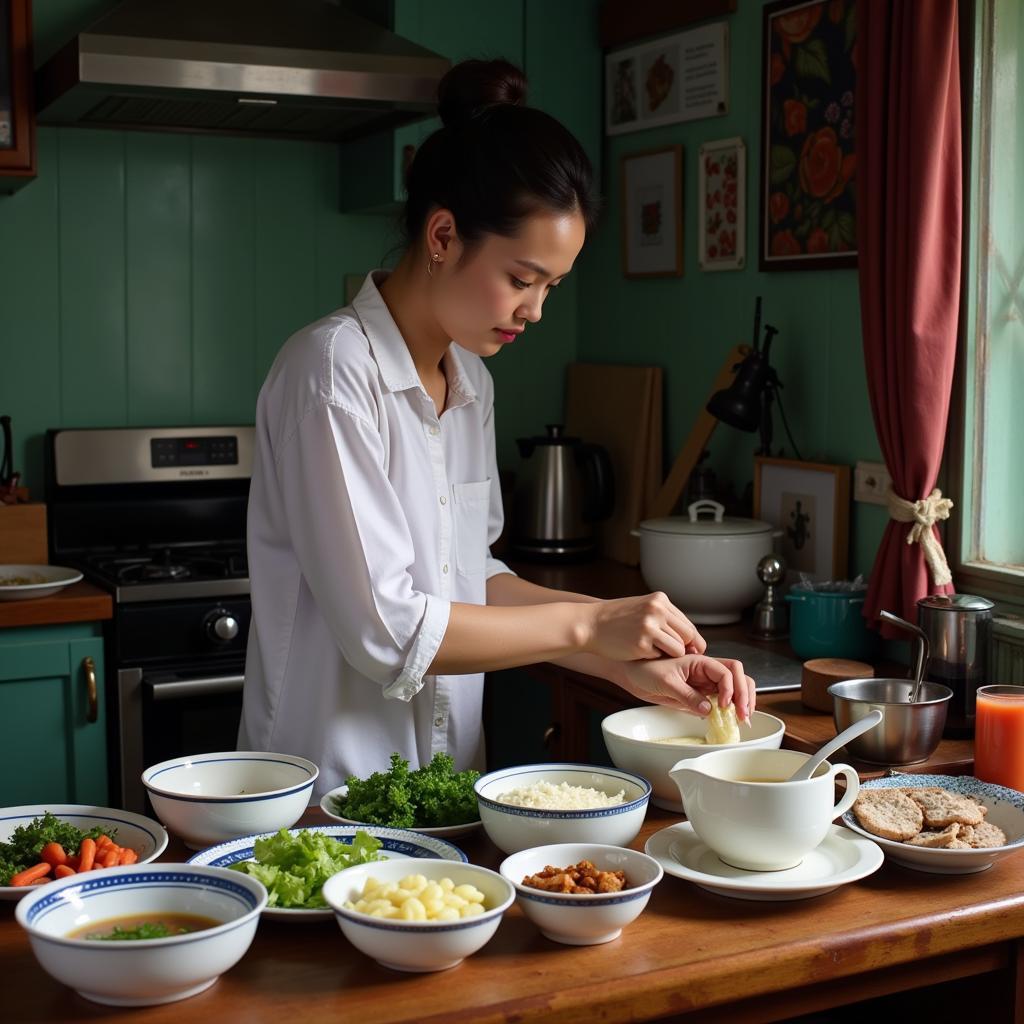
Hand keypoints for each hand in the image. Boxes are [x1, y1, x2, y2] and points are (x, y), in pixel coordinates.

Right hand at [582, 592, 705, 660]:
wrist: (589, 624)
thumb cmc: (615, 619)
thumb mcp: (643, 608)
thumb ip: (665, 618)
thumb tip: (693, 639)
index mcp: (660, 600)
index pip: (687, 624)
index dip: (689, 641)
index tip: (685, 650)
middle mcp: (657, 610)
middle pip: (687, 636)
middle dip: (682, 648)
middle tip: (668, 653)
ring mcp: (650, 626)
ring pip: (678, 649)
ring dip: (668, 655)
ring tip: (651, 650)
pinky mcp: (642, 643)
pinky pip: (660, 657)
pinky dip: (652, 657)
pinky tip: (638, 651)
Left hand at [616, 655, 755, 720]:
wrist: (633, 675)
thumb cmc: (646, 670)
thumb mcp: (666, 682)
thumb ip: (687, 695)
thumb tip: (708, 709)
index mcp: (700, 662)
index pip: (727, 671)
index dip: (730, 687)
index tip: (724, 704)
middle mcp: (707, 672)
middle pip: (738, 676)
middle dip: (745, 694)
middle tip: (743, 714)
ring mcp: (705, 684)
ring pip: (734, 688)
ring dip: (742, 700)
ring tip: (743, 718)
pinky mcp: (700, 697)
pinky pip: (721, 702)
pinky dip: (730, 709)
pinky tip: (730, 720)